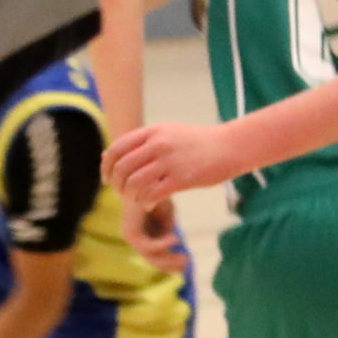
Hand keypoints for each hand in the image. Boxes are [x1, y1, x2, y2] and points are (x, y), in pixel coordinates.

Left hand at [110, 117, 239, 214]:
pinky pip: (153, 194)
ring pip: (135, 183)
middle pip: (122, 168)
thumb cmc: (197, 142)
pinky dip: (146, 202)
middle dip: (117, 185)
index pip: (116, 149)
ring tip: (137, 200)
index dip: (106, 167)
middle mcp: (158, 144)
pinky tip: (149, 205)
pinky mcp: (182, 178)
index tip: (107, 180)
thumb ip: (140, 142)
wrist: (231, 146)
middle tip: (123, 194)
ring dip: (131, 196)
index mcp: (152, 132)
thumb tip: (108, 155)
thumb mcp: (167, 132)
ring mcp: (170, 161)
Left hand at [130, 189, 186, 262]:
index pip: (157, 256)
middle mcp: (136, 237)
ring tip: (185, 256)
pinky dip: (161, 245)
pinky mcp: (129, 231)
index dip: (171, 263)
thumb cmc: (155, 194)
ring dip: (168, 258)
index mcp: (145, 234)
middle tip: (187, 262)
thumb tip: (176, 248)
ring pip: (149, 256)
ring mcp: (130, 236)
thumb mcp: (167, 215)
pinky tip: (175, 240)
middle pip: (153, 259)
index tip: (187, 265)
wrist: (145, 180)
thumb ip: (168, 231)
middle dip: (170, 264)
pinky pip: (146, 246)